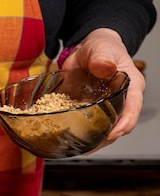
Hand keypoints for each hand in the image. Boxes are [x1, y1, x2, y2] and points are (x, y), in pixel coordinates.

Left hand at [62, 28, 145, 146]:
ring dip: (86, 141)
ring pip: (98, 131)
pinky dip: (73, 133)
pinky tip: (63, 139)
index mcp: (131, 88)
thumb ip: (102, 58)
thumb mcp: (103, 48)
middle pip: (115, 128)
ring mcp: (102, 109)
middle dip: (101, 140)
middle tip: (85, 148)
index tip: (111, 135)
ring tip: (73, 148)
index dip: (123, 126)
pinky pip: (82, 126)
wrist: (87, 49)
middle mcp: (119, 102)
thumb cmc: (102, 47)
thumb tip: (104, 67)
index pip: (132, 111)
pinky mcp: (87, 112)